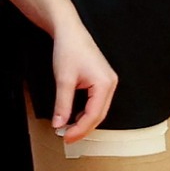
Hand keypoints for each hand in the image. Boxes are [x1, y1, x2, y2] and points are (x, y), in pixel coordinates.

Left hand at [49, 23, 117, 141]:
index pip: (93, 115)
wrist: (69, 31)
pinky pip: (96, 102)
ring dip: (85, 121)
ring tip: (70, 130)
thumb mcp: (63, 80)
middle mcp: (110, 84)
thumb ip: (62, 104)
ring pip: (98, 110)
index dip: (80, 129)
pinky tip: (75, 117)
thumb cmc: (68, 50)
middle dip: (83, 128)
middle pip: (99, 115)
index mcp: (104, 84)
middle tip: (67, 138)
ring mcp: (107, 82)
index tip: (66, 137)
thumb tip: (59, 124)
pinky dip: (86, 112)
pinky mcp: (101, 81)